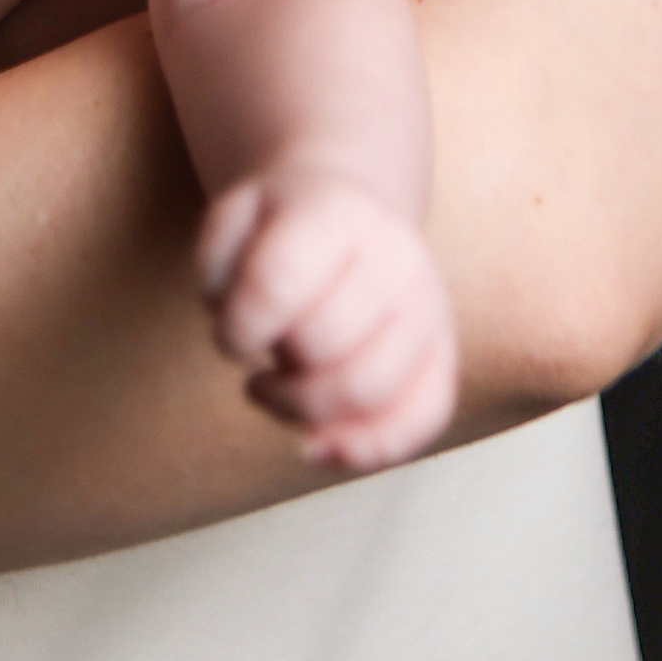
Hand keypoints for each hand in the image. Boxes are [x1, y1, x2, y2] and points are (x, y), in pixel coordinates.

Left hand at [195, 168, 457, 473]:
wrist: (350, 212)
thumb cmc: (279, 229)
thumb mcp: (231, 220)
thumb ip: (217, 272)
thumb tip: (249, 345)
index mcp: (335, 211)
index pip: (278, 281)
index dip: (238, 326)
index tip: (230, 333)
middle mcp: (396, 255)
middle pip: (325, 346)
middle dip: (275, 368)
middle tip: (260, 357)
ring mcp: (429, 307)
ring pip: (370, 392)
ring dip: (306, 413)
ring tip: (279, 391)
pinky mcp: (444, 354)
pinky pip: (422, 420)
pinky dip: (368, 449)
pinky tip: (321, 445)